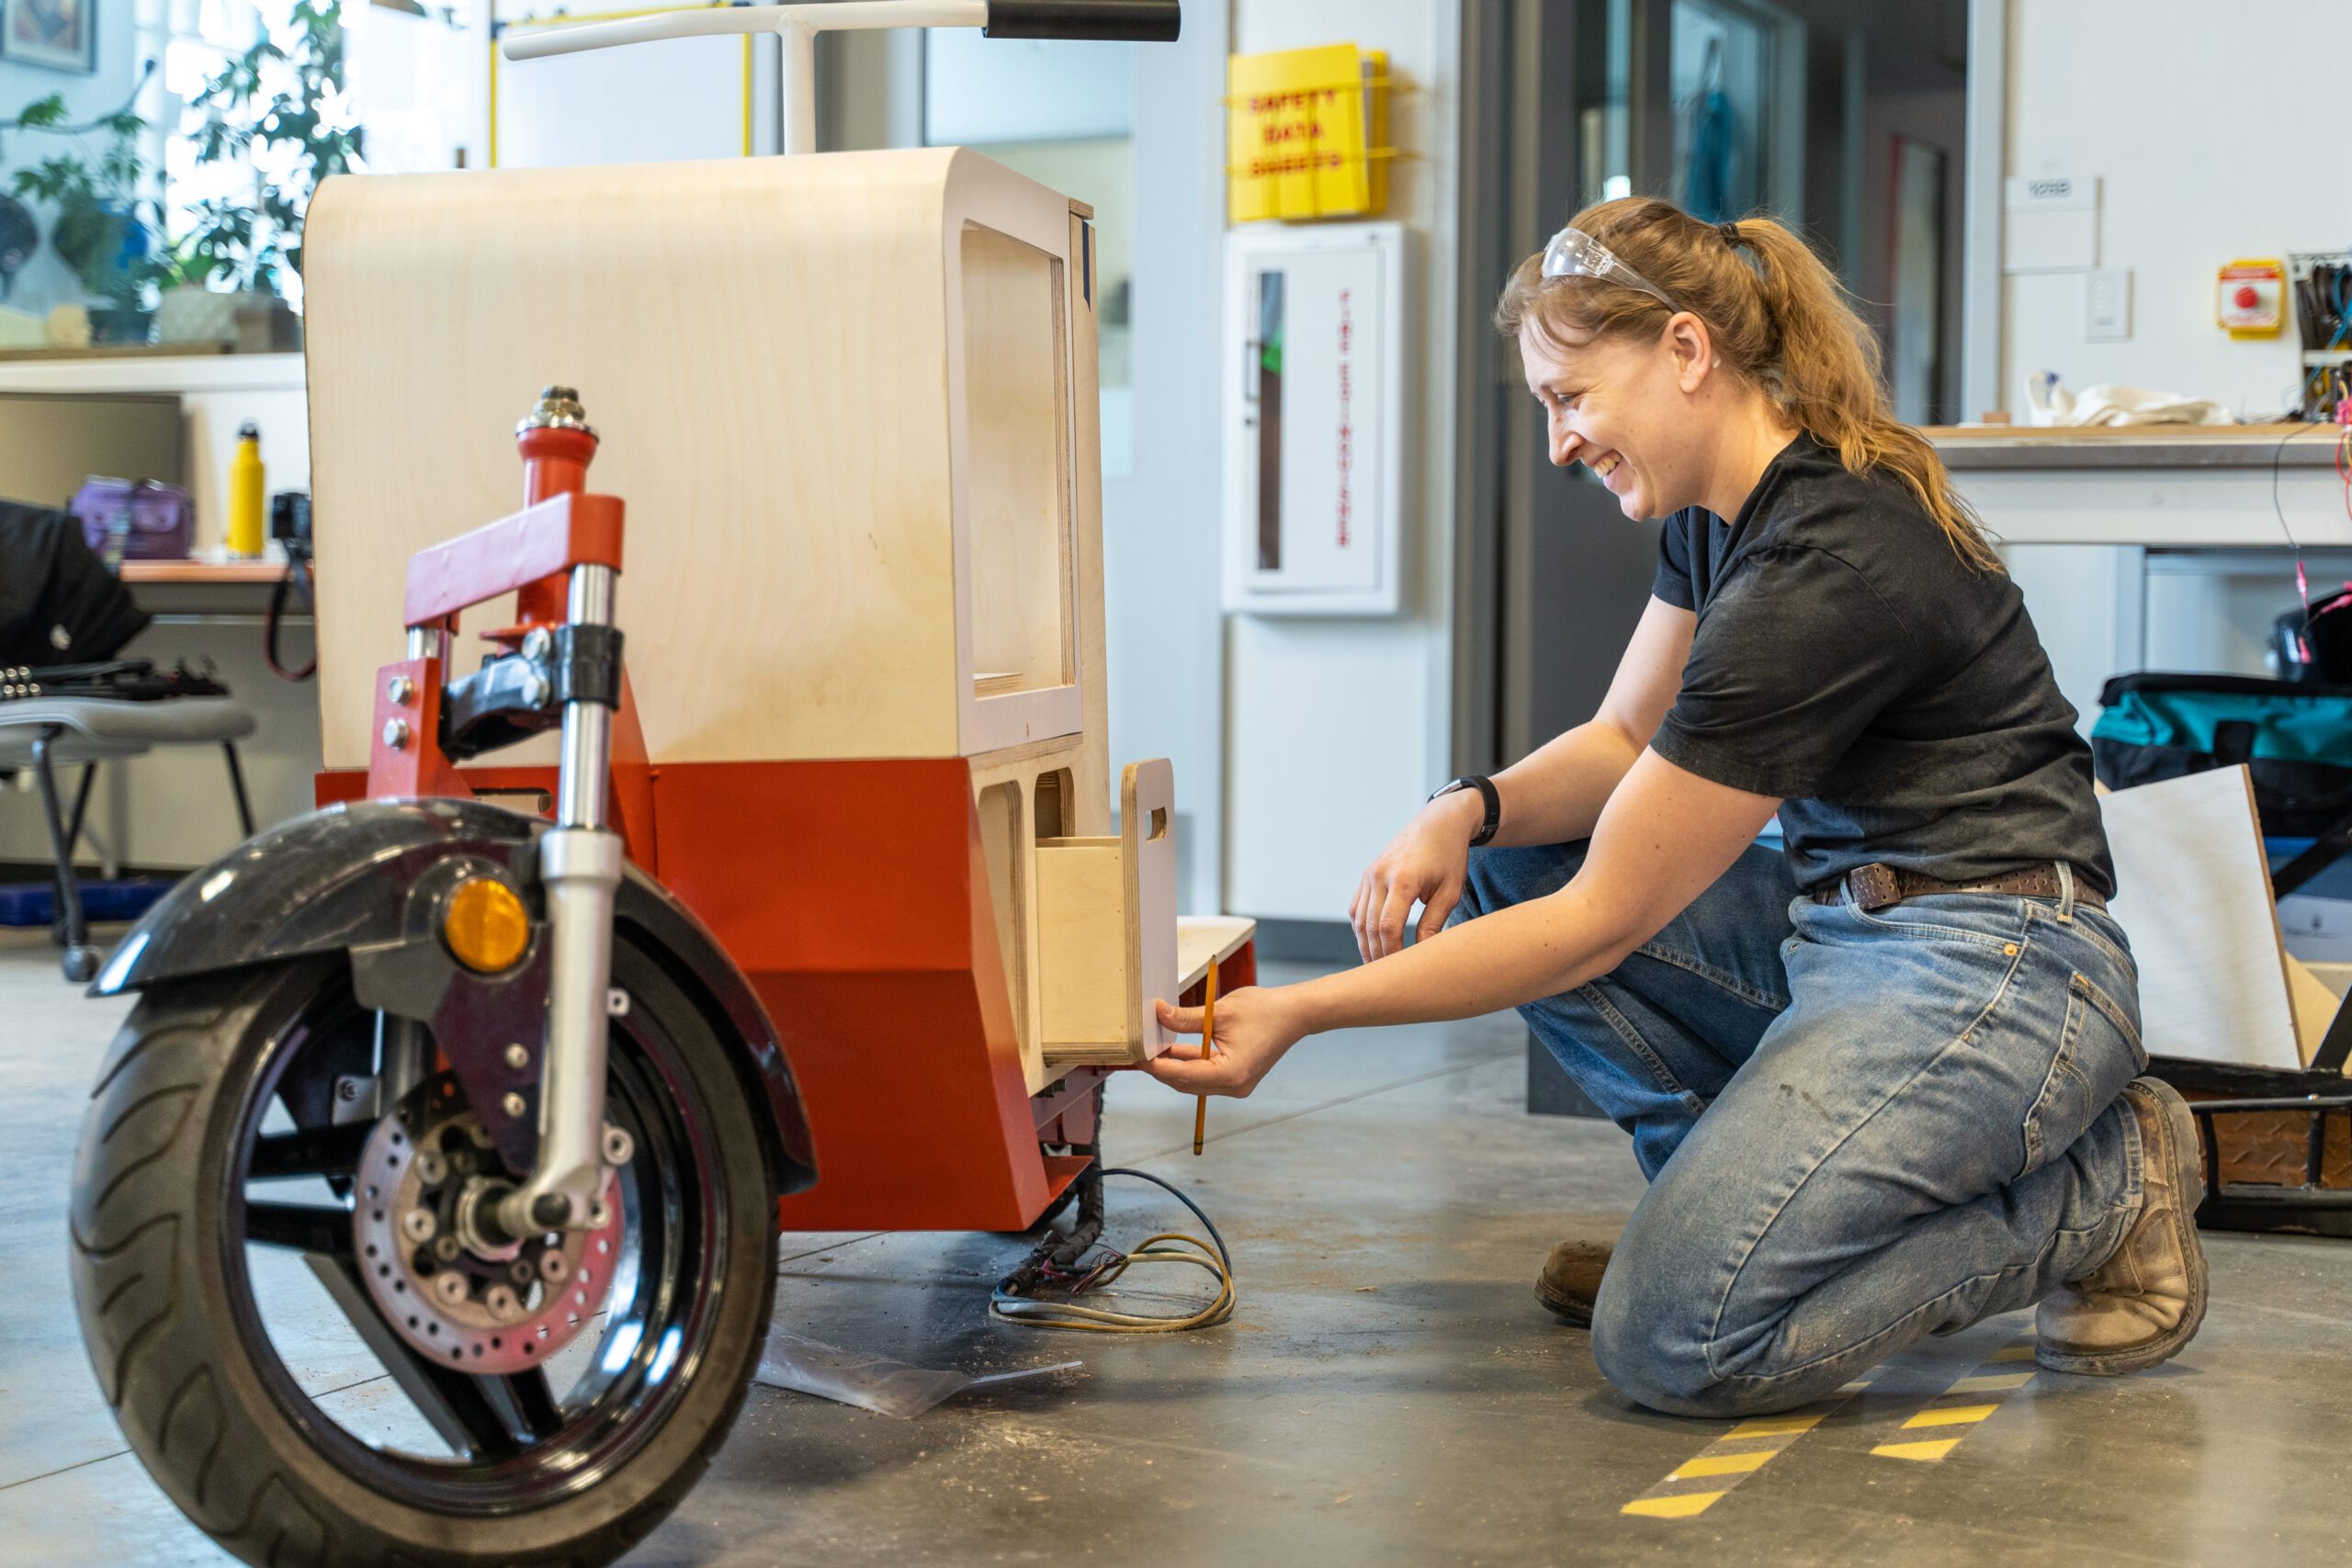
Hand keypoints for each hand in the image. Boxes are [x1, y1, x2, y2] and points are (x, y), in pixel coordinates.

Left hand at [1142, 986, 1308, 1097]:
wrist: (1294, 1014)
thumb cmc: (1263, 1010)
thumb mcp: (1219, 1012)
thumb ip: (1185, 1018)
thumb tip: (1157, 1013)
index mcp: (1231, 1074)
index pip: (1182, 1076)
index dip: (1156, 1066)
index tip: (1136, 1055)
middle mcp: (1234, 1086)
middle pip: (1185, 1083)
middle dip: (1161, 1068)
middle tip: (1138, 1051)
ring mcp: (1237, 1085)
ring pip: (1193, 1081)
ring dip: (1173, 1066)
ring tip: (1151, 1048)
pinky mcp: (1237, 1078)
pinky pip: (1205, 1075)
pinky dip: (1189, 1063)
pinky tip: (1172, 1049)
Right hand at [1350, 792, 1481, 962]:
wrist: (1438, 823)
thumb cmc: (1449, 857)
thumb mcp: (1450, 891)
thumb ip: (1434, 923)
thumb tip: (1423, 955)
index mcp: (1404, 879)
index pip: (1388, 926)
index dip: (1391, 953)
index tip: (1399, 972)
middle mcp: (1380, 875)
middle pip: (1369, 926)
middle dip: (1376, 954)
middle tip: (1384, 978)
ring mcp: (1369, 873)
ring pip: (1359, 919)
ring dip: (1365, 944)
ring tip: (1375, 967)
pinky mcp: (1366, 874)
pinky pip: (1356, 907)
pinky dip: (1361, 928)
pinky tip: (1370, 944)